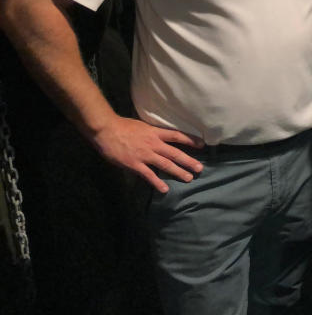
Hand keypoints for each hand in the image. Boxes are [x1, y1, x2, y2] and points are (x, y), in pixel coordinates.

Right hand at [90, 115, 204, 192]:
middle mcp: (153, 144)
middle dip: (188, 161)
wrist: (106, 130)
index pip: (177, 136)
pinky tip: (165, 189)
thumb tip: (160, 137)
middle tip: (200, 168)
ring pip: (165, 164)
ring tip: (189, 178)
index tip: (202, 144)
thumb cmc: (122, 126)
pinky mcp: (135, 164)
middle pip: (175, 153)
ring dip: (178, 172)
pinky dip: (157, 183)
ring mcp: (145, 155)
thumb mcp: (142, 126)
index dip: (190, 140)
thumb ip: (152, 133)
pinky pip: (148, 175)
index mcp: (155, 133)